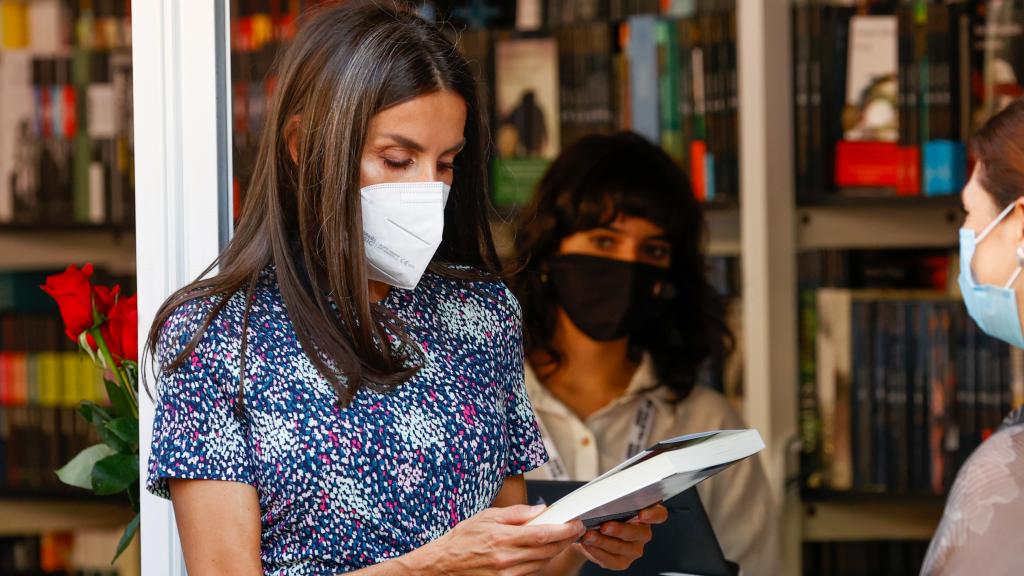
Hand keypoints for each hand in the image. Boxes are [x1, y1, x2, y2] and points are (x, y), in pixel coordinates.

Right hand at [417, 504, 585, 575]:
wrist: (444, 564)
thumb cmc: (463, 538)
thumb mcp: (487, 516)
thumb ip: (516, 513)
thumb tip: (540, 510)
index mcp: (502, 538)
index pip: (543, 534)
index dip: (564, 529)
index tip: (575, 523)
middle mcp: (506, 559)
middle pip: (547, 551)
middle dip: (565, 540)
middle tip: (574, 530)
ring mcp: (506, 575)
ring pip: (541, 563)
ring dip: (554, 551)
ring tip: (560, 539)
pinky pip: (531, 574)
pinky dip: (540, 562)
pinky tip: (541, 553)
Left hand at [573, 504, 668, 570]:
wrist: (590, 531)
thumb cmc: (602, 513)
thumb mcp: (607, 502)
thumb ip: (610, 499)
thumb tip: (600, 498)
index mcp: (645, 513)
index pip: (659, 514)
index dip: (653, 515)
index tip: (642, 514)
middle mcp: (642, 532)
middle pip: (639, 533)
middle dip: (620, 529)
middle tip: (604, 526)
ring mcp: (634, 549)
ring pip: (623, 547)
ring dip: (604, 542)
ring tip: (589, 535)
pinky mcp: (622, 561)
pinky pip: (611, 560)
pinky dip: (597, 552)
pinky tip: (588, 545)